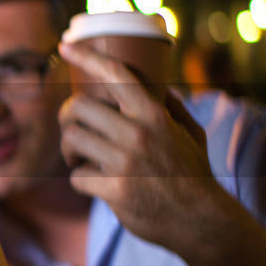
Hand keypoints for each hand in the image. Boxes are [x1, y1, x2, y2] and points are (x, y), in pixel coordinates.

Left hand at [57, 41, 225, 246]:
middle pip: (77, 107)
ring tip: (80, 158)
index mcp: (155, 114)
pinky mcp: (115, 190)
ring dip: (69, 150)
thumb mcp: (190, 132)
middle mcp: (138, 133)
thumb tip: (155, 85)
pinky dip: (80, 180)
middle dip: (66, 117)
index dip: (87, 58)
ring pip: (71, 140)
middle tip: (72, 128)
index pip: (117, 76)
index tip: (65, 45)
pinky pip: (76, 176)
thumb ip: (170, 107)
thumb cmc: (192, 173)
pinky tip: (94, 184)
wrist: (200, 220)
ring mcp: (125, 162)